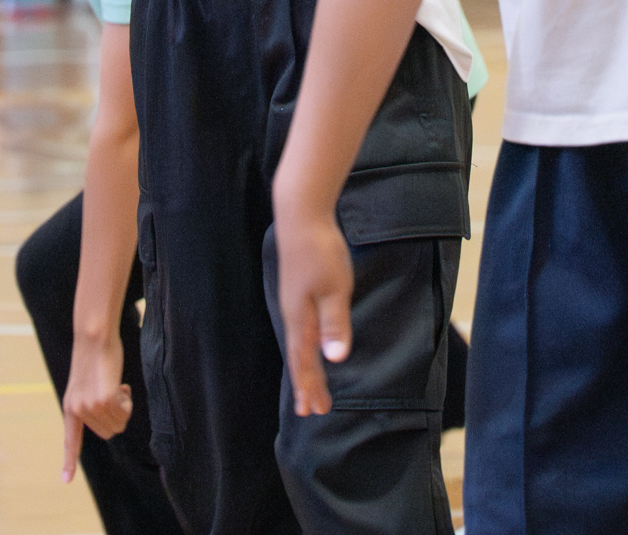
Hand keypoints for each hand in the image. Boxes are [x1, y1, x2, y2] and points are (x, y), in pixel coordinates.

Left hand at [59, 330, 132, 481]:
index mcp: (70, 407)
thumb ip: (94, 402)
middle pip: (108, 432)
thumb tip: (113, 419)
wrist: (93, 337)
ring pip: (118, 424)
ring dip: (124, 407)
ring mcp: (90, 406)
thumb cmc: (95, 356)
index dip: (69, 460)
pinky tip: (121, 384)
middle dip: (118, 416)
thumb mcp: (88, 383)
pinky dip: (127, 401)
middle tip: (118, 393)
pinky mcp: (103, 399)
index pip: (70, 439)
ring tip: (118, 386)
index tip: (65, 480)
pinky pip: (124, 412)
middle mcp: (77, 410)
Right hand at [273, 204, 354, 417]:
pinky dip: (303, 346)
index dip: (310, 386)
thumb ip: (334, 324)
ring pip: (298, 343)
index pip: (304, 361)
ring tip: (308, 385)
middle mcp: (293, 314)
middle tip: (310, 412)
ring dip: (304, 367)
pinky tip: (309, 345)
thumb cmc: (319, 251)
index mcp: (301, 318)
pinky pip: (299, 328)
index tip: (313, 411)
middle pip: (298, 357)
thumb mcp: (334, 289)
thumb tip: (335, 359)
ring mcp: (293, 301)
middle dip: (306, 384)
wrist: (301, 215)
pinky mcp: (297, 289)